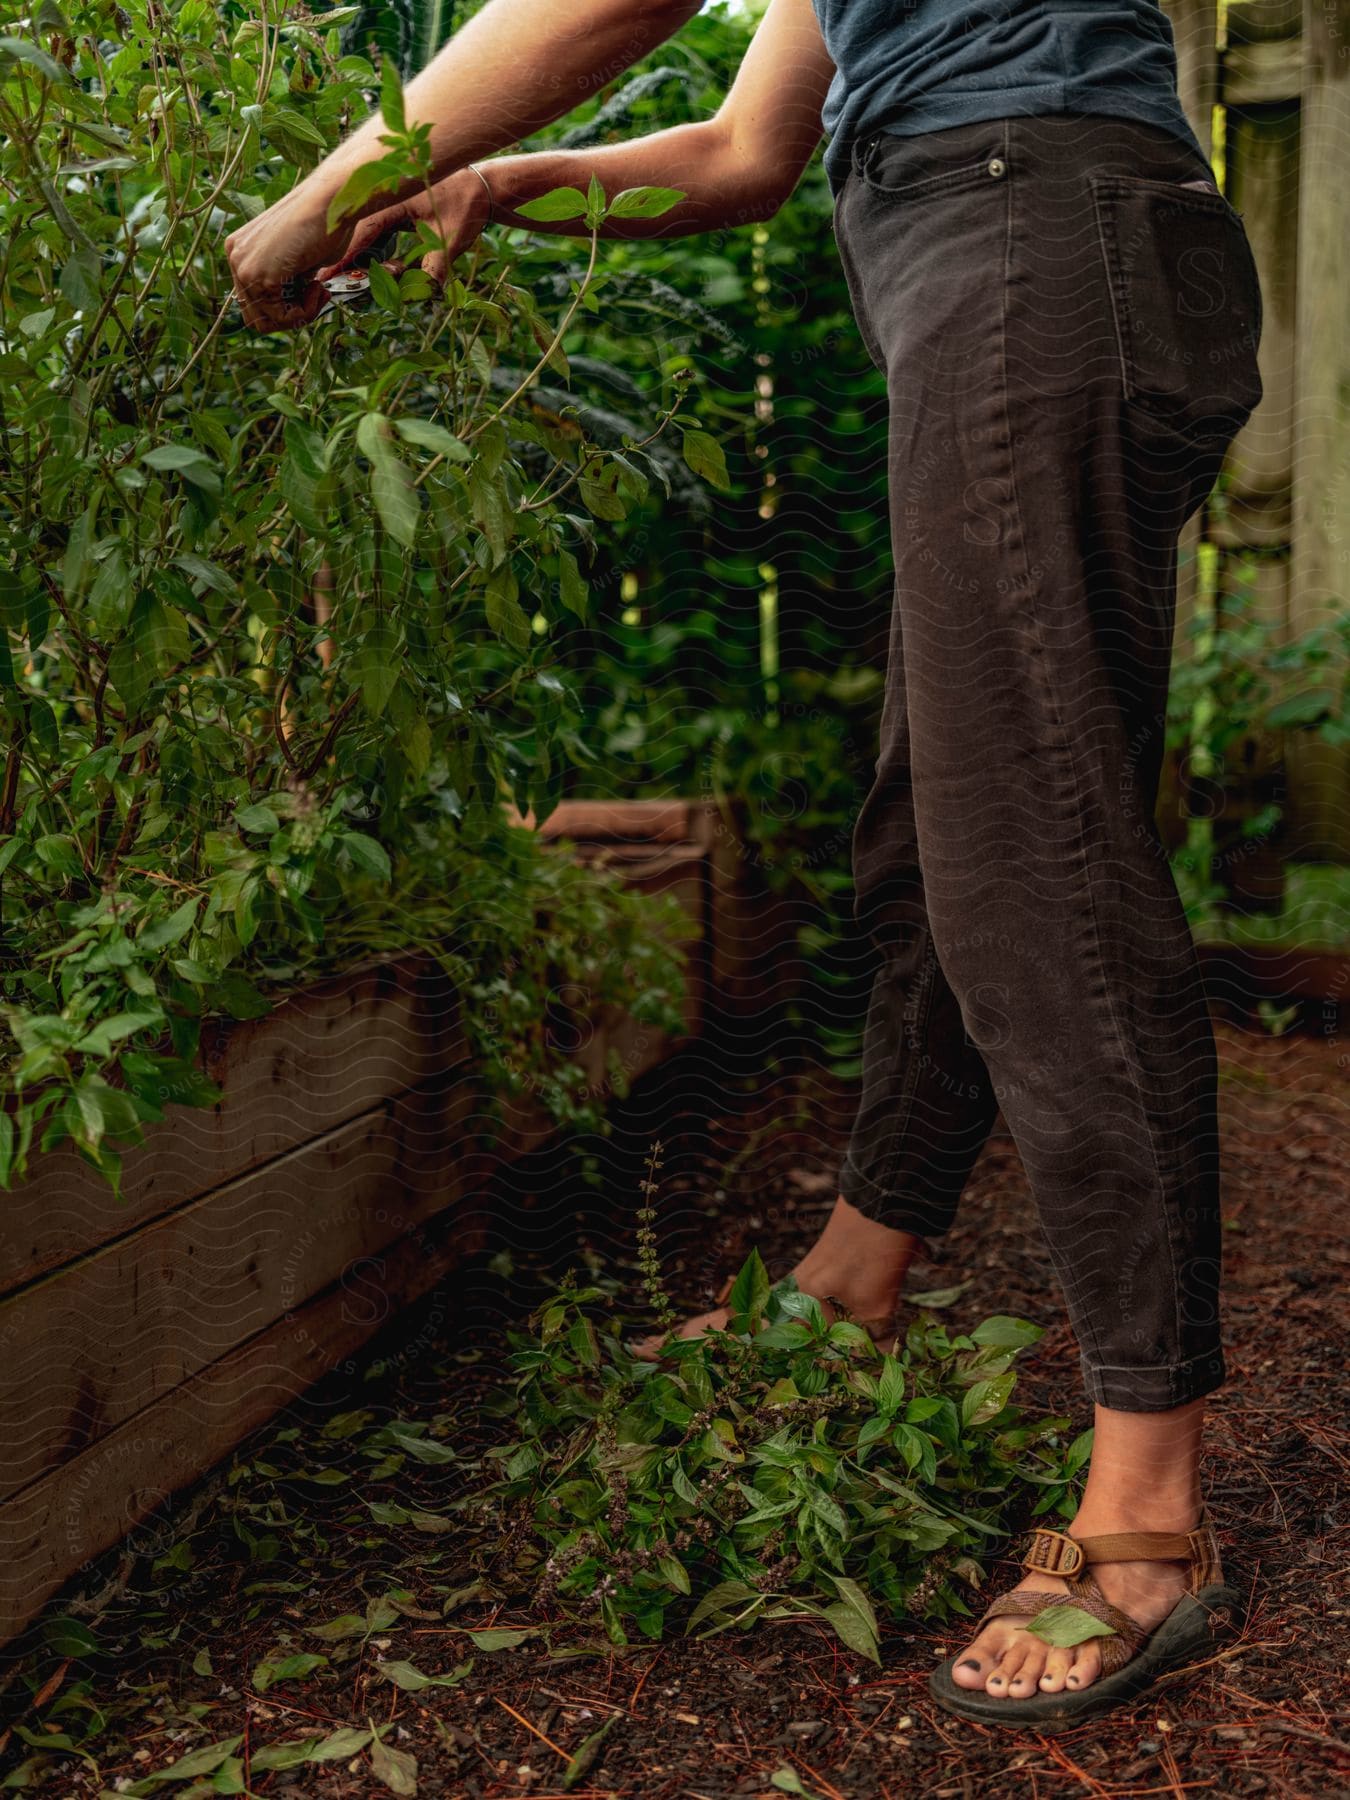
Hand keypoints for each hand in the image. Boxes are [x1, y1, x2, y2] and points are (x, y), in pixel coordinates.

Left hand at [225, 175, 359, 333]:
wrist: (332, 201)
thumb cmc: (324, 224)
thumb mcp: (297, 260)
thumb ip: (285, 282)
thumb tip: (289, 309)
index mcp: (240, 249)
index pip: (252, 302)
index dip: (284, 308)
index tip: (312, 291)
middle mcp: (235, 256)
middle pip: (255, 317)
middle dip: (289, 316)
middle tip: (316, 296)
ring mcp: (243, 266)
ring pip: (267, 321)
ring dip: (300, 315)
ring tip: (319, 291)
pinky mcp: (258, 275)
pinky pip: (281, 316)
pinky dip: (305, 311)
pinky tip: (317, 287)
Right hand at [315, 168, 492, 288]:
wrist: (483, 186)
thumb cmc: (466, 206)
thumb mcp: (451, 241)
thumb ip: (434, 269)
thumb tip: (422, 295)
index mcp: (393, 199)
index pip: (361, 232)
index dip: (345, 256)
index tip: (327, 274)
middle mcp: (387, 198)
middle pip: (361, 234)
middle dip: (356, 260)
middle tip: (344, 281)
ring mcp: (392, 203)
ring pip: (370, 234)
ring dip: (371, 258)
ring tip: (374, 276)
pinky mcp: (399, 210)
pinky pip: (381, 232)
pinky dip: (380, 250)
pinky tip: (387, 267)